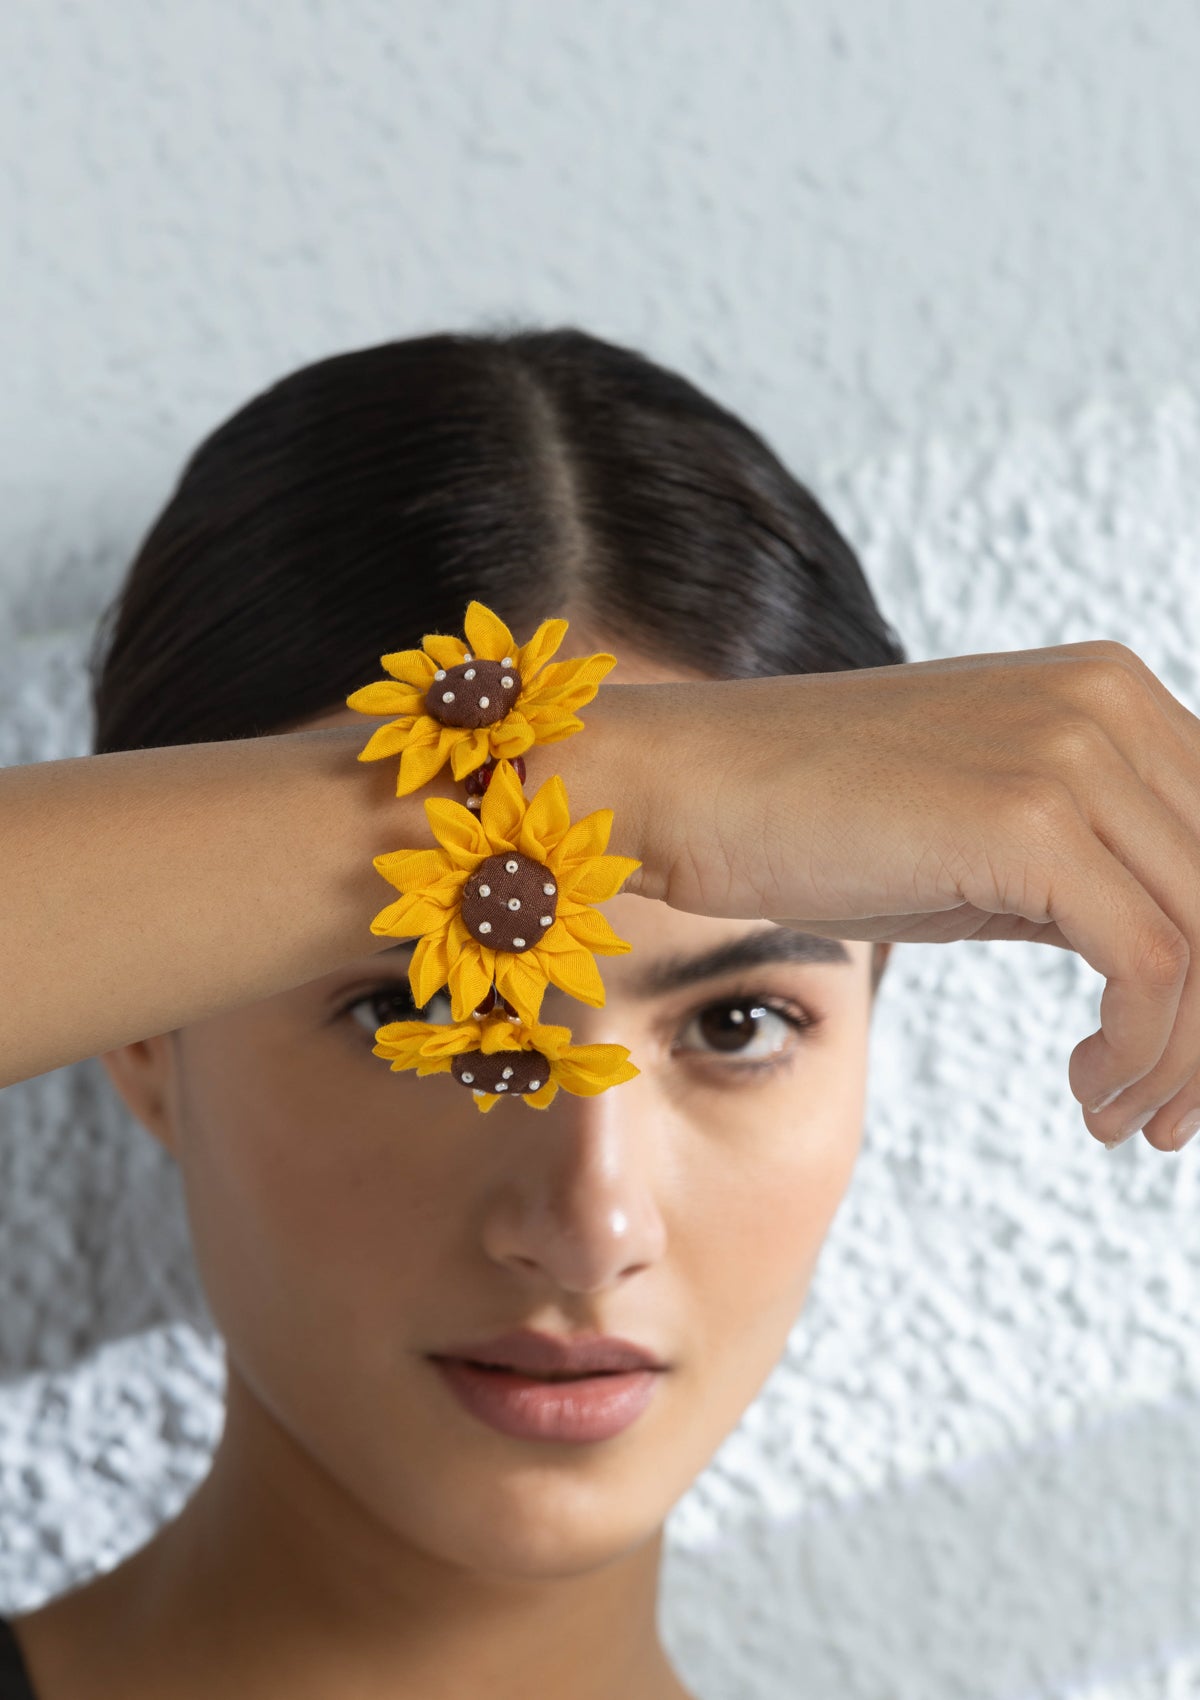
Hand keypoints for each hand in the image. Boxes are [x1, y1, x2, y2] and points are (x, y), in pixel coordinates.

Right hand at [591, 641, 1199, 1152]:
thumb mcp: (984, 843)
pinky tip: (1087, 1091)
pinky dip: (1141, 1052)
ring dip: (1184, 1060)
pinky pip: (1152, 964)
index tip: (1179, 1062)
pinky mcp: (1026, 819)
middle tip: (1165, 1119)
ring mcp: (1072, 752)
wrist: (679, 788)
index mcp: (1112, 694)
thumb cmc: (812, 822)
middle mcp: (1112, 703)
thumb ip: (1092, 874)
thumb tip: (1176, 973)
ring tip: (1120, 1118)